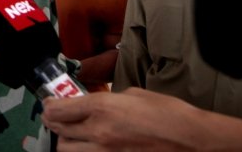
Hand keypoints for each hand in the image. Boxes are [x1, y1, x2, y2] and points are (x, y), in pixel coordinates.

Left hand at [41, 87, 241, 151]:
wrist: (193, 141)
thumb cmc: (168, 113)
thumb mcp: (133, 94)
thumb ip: (106, 99)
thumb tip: (93, 104)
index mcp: (101, 107)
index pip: (58, 109)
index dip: (49, 106)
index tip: (48, 103)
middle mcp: (97, 132)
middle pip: (57, 129)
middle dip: (52, 121)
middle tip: (53, 116)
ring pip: (65, 150)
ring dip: (63, 140)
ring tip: (68, 134)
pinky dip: (82, 151)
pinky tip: (86, 146)